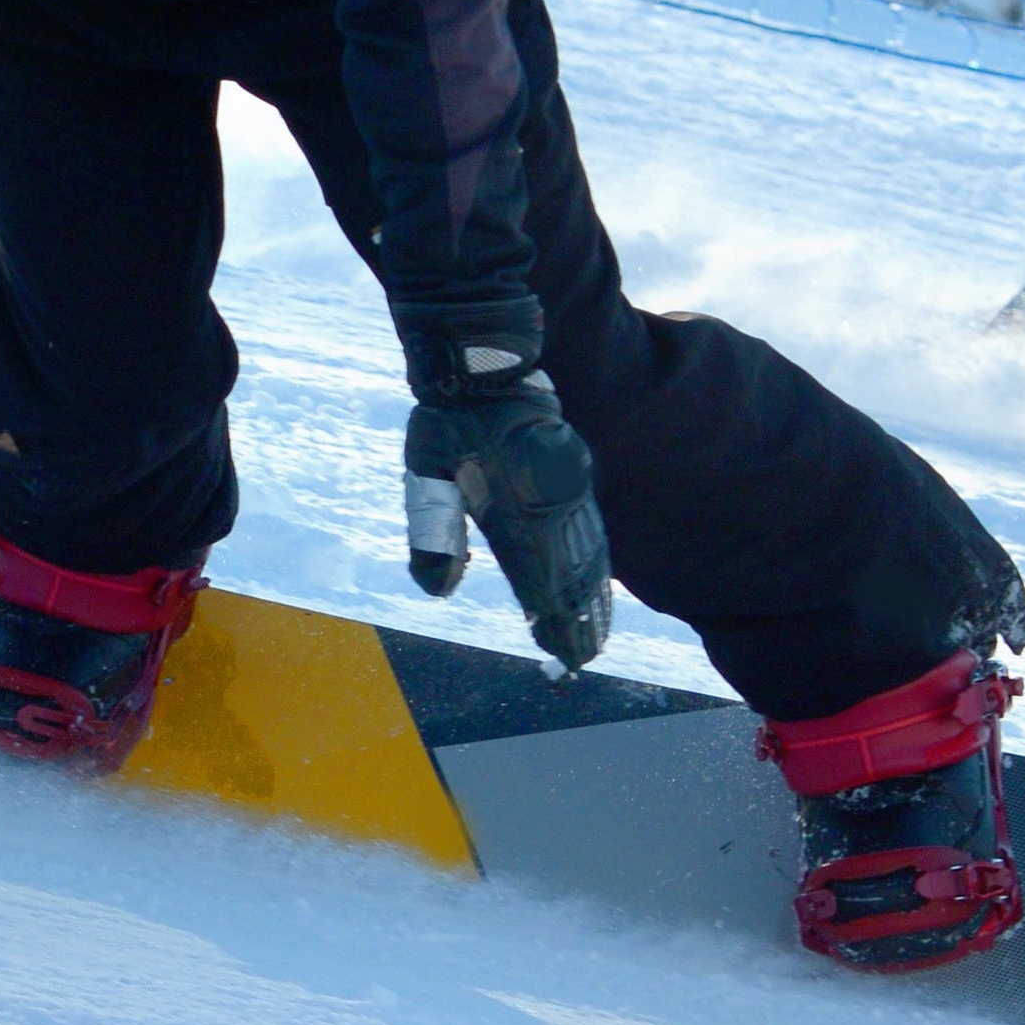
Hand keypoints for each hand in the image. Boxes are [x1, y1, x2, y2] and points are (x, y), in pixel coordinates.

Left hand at [404, 348, 612, 671]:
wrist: (485, 367)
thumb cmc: (447, 424)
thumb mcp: (426, 477)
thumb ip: (433, 534)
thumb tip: (441, 592)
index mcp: (513, 512)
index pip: (541, 583)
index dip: (553, 623)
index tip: (563, 656)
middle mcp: (550, 505)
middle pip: (573, 576)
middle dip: (579, 620)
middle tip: (584, 658)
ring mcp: (568, 489)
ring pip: (589, 553)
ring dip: (593, 596)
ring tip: (598, 631)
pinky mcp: (574, 475)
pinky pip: (593, 527)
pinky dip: (597, 561)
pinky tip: (597, 578)